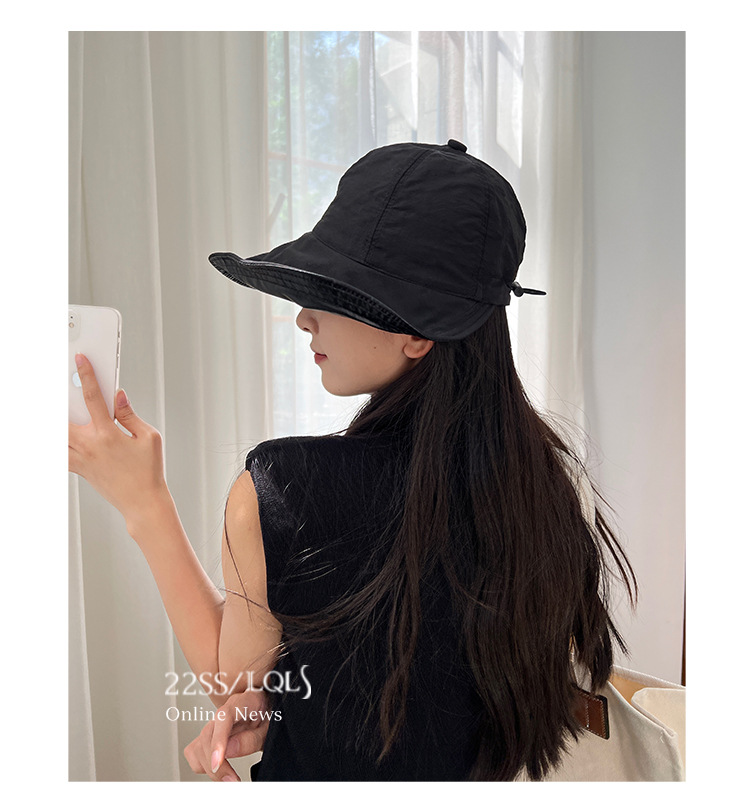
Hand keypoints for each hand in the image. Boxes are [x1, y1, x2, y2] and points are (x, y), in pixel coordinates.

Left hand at [68, 353, 168, 526]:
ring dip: (56, 420)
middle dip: (59, 398)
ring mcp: (80, 458)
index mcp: (108, 434)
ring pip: (57, 435)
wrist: (142, 503)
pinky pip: (59, 452)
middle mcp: (89, 445)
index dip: (87, 375)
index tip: (80, 360)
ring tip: (60, 407)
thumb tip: (119, 396)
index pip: (94, 398)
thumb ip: (130, 415)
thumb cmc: (149, 472)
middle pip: (63, 416)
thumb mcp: (149, 437)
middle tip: (58, 385)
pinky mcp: (78, 469)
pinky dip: (56, 442)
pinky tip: (61, 434)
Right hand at [184, 688, 270, 781]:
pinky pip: (195, 750)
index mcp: (244, 701)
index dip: (218, 739)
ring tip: (228, 778)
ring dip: (209, 766)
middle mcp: (226, 710)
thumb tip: (228, 751)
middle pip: (208, 734)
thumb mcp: (270, 729)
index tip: (218, 762)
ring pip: (198, 745)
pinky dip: (202, 764)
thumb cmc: (273, 717)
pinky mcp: (210, 735)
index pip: (224, 716)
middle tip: (232, 780)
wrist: (271, 712)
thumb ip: (251, 739)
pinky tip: (218, 769)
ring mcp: (216, 722)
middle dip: (216, 762)